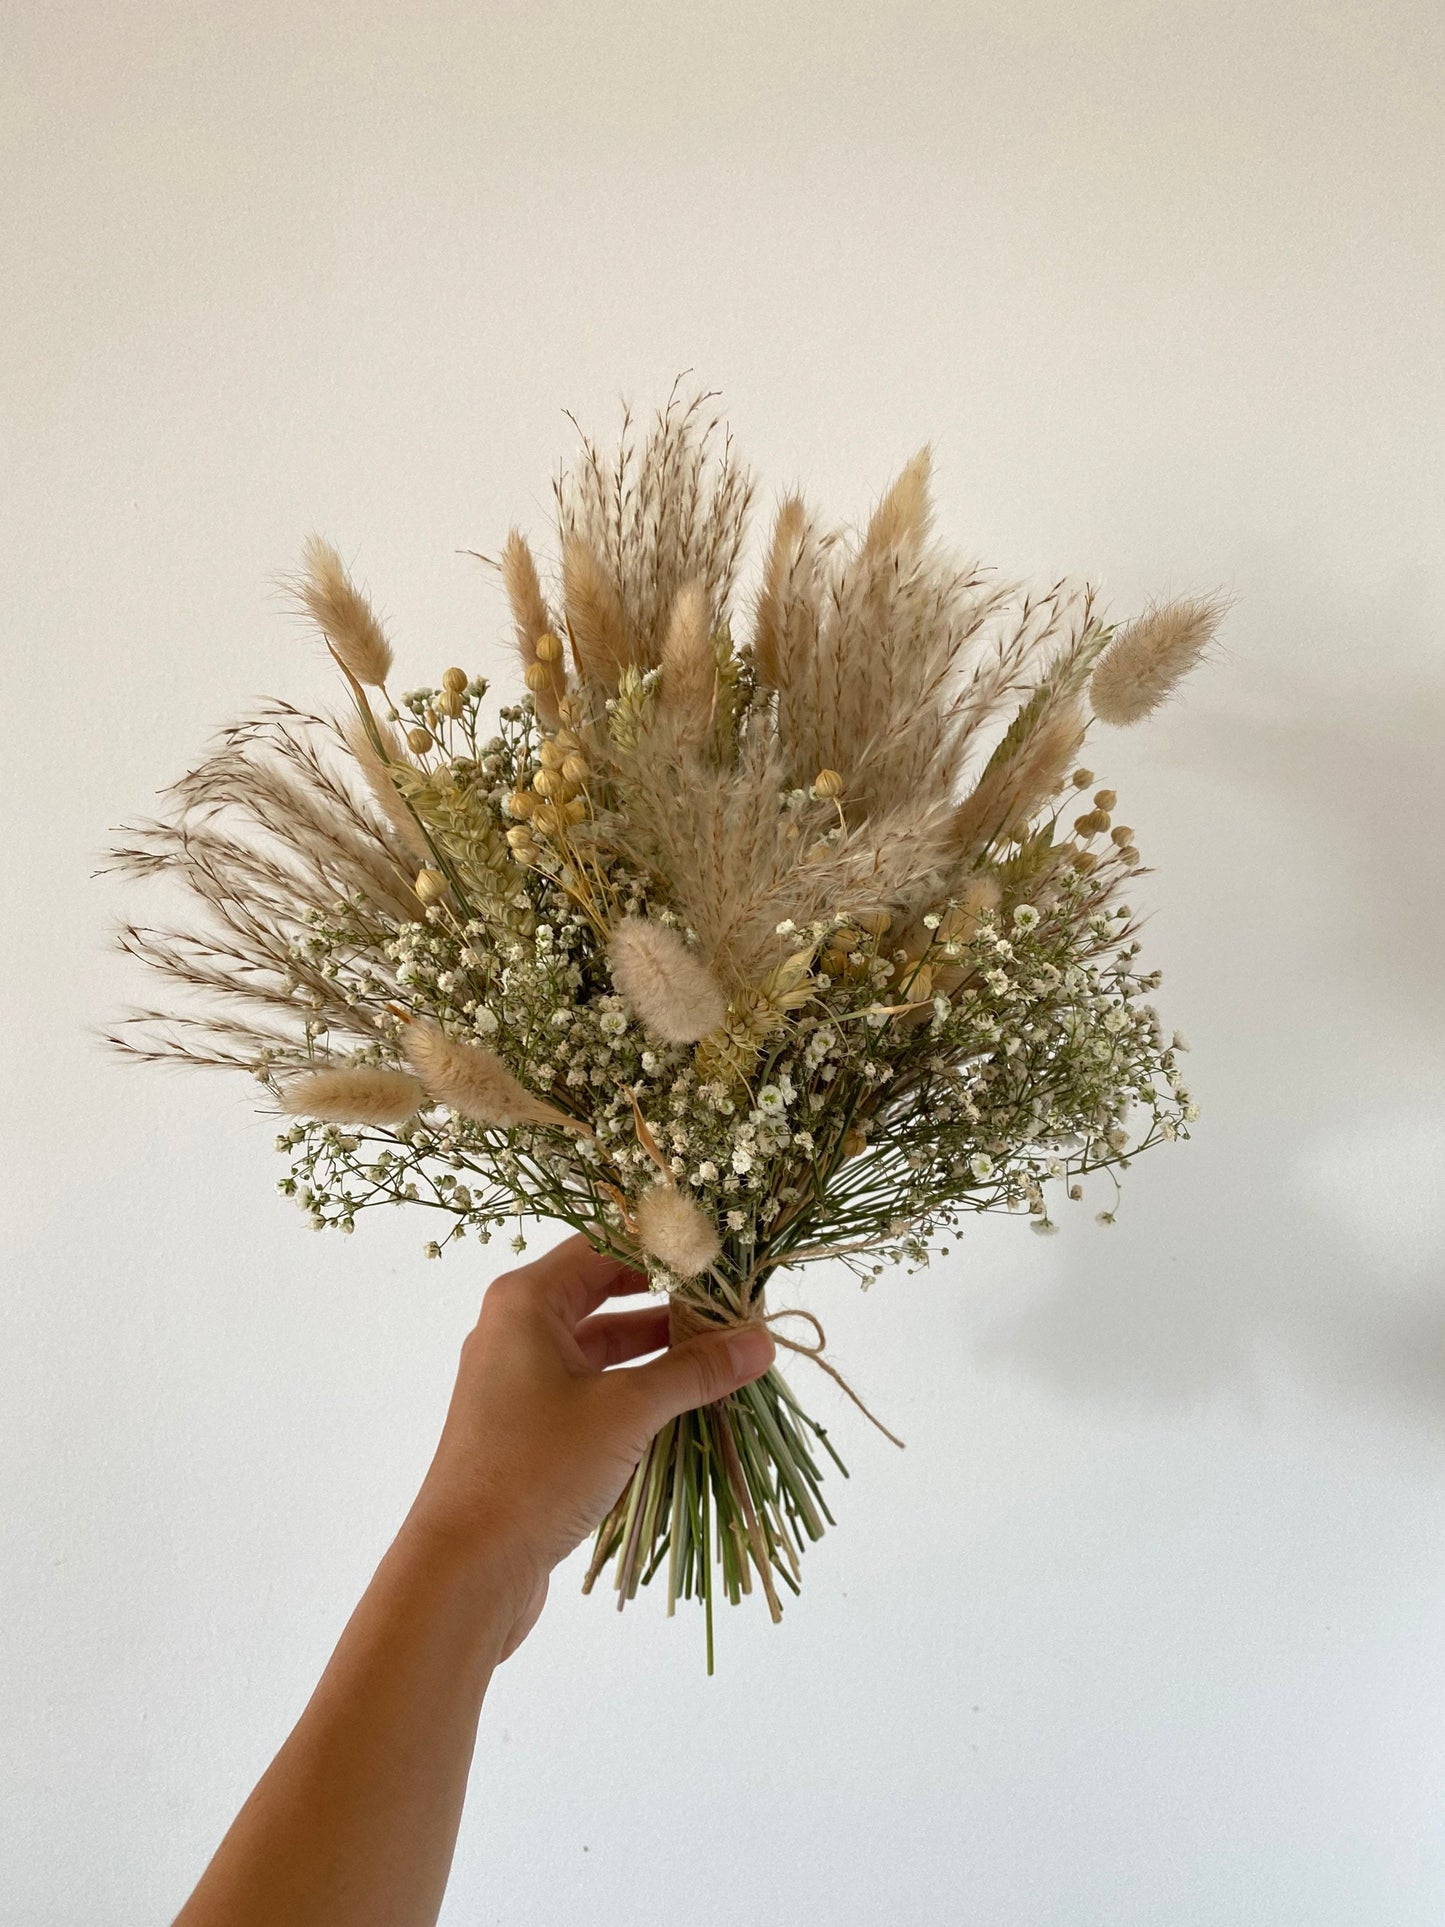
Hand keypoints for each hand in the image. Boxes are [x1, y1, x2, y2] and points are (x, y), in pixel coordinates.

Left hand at [404, 1234, 774, 1657]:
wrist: (464, 1570)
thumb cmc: (535, 1469)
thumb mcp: (625, 1412)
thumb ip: (694, 1372)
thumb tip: (760, 1342)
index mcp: (526, 1302)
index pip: (605, 1244)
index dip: (666, 1246)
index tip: (725, 1257)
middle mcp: (516, 1329)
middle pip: (604, 1291)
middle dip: (669, 1300)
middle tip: (733, 1306)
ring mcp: (519, 1381)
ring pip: (601, 1346)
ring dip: (658, 1349)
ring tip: (724, 1355)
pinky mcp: (528, 1428)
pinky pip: (591, 1388)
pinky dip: (635, 1388)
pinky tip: (685, 1403)